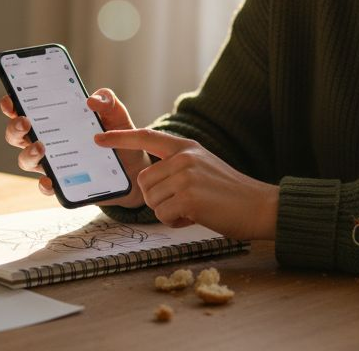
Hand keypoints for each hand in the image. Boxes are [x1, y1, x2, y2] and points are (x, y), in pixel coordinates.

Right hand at [0, 88, 149, 207]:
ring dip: (27, 153)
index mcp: (54, 119)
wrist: (134, 166)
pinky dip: (44, 184)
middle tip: (26, 122)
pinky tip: (50, 180)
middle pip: (17, 135)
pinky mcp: (64, 183)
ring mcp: (53, 163)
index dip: (12, 104)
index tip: (10, 100)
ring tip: (41, 147)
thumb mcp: (116, 113)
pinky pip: (47, 186)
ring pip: (26, 160)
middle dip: (15, 128)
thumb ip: (106, 100)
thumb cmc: (117, 134)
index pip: (25, 109)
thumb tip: (91, 100)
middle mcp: (47, 140)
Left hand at [94, 129, 277, 240]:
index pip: (147, 136)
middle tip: (183, 202)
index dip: (120, 139)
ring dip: (167, 212)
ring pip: (151, 200)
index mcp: (187, 147)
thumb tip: (149, 182)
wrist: (260, 206)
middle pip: (143, 181)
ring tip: (194, 208)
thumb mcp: (203, 167)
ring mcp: (186, 176)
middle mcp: (184, 157)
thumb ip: (178, 167)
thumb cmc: (231, 193)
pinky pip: (162, 215)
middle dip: (156, 198)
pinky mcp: (188, 197)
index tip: (97, 139)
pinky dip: (175, 222)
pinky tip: (196, 216)